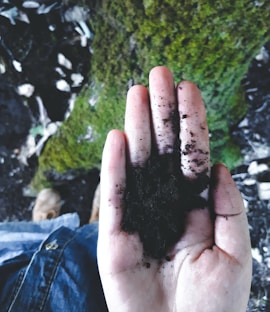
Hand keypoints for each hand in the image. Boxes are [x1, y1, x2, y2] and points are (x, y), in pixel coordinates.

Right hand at [98, 66, 251, 311]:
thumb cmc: (214, 306)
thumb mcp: (236, 255)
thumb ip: (230, 209)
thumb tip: (222, 167)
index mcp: (195, 204)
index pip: (192, 154)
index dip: (191, 122)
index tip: (189, 88)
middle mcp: (165, 201)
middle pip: (162, 149)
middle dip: (161, 112)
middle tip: (159, 74)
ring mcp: (138, 214)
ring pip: (137, 162)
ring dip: (137, 127)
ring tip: (137, 92)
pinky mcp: (115, 233)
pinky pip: (114, 194)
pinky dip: (114, 166)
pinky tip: (117, 136)